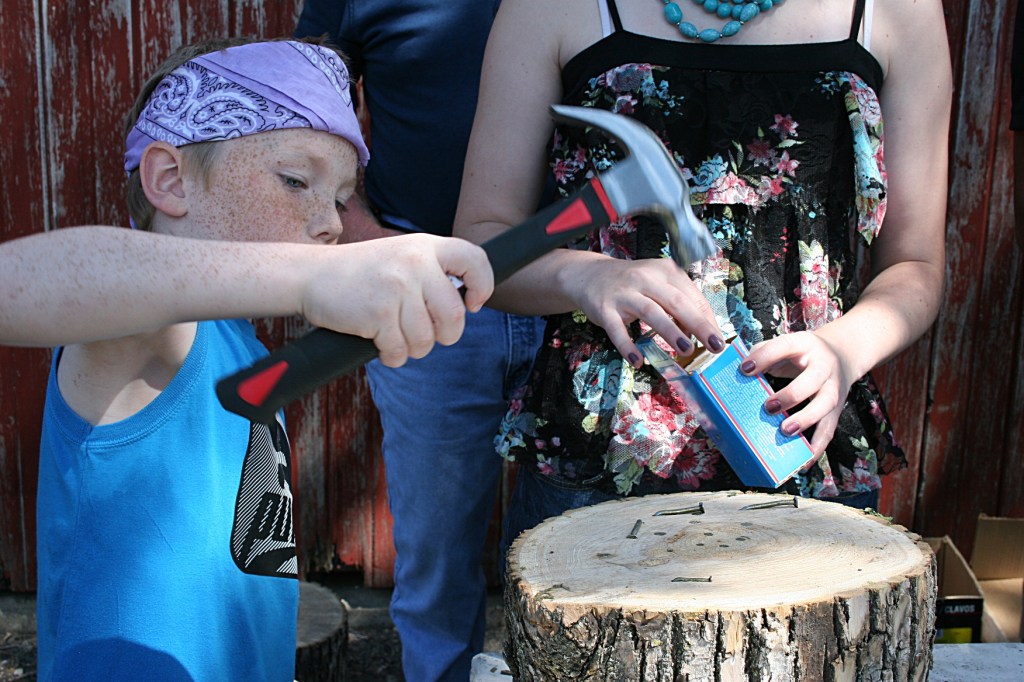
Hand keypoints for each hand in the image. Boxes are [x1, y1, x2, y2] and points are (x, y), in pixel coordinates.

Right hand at [301, 233, 493, 366]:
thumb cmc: (361, 272)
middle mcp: (415, 263)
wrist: (311, 274)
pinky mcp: (378, 313)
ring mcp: (397, 288)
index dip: (482, 286)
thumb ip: (432, 272)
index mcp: (425, 246)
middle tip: (428, 334)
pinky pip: (400, 351)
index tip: (472, 303)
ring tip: (394, 334)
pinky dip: (391, 355)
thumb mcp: (401, 256)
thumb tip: (466, 304)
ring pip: (426, 340)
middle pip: (454, 316)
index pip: (475, 260)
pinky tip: (378, 342)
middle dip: (445, 335)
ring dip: (413, 348)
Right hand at [563, 256, 723, 365]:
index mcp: (664, 271)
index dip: (706, 318)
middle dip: (697, 324)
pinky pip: (617, 330)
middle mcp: (645, 279)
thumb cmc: (632, 284)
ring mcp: (624, 294)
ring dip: (670, 332)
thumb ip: (678, 304)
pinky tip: (638, 360)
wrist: (590, 275)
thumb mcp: (658, 284)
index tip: (718, 339)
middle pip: (676, 302)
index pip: (691, 295)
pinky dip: (627, 346)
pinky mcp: (604, 309)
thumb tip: (698, 333)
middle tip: (714, 345)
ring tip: (686, 350)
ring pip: (651, 312)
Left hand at [740, 330, 854, 454]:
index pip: (784, 346)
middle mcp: (823, 366)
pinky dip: (817, 446)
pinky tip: (803, 460)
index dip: (764, 357)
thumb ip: (761, 354)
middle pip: (811, 380)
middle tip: (768, 407)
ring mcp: (833, 387)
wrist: (842, 354)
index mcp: (804, 344)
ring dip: (805, 419)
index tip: (744, 369)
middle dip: (790, 395)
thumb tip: (733, 370)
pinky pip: (829, 429)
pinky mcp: (837, 409)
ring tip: (784, 431)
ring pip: (825, 405)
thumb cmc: (801, 354)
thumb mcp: (784, 346)